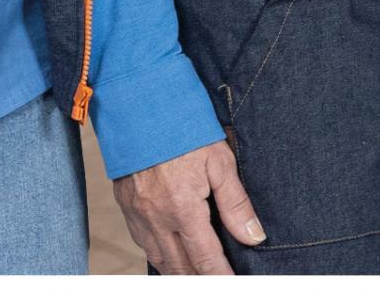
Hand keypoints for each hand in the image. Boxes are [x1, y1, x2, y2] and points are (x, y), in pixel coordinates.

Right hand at [113, 140, 262, 273]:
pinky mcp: (126, 207)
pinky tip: (171, 257)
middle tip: (217, 280)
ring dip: (179, 272)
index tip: (232, 283)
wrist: (138, 106)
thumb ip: (236, 203)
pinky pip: (142, 243)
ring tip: (197, 276)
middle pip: (180, 266)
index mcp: (183, 208)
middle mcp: (156, 218)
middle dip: (199, 279)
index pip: (205, 258)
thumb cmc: (183, 129)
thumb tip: (253, 236)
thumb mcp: (220, 161)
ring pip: (158, 260)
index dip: (220, 276)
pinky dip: (159, 256)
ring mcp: (137, 215)